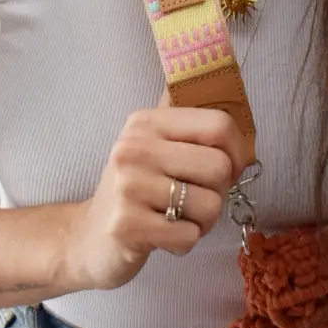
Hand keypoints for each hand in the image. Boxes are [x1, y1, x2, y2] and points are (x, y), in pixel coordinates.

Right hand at [65, 89, 248, 290]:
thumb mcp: (153, 147)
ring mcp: (128, 186)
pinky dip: (186, 242)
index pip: (218, 124)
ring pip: (209, 205)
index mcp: (146, 122)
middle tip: (197, 200)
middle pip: (219, 167)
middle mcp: (134, 148)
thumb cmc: (135, 190)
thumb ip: (187, 124)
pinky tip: (165, 236)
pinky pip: (189, 235)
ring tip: (179, 218)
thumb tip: (230, 86)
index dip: (237, 151)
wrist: (89, 238)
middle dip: (220, 192)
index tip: (230, 167)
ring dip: (204, 221)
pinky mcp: (128, 225)